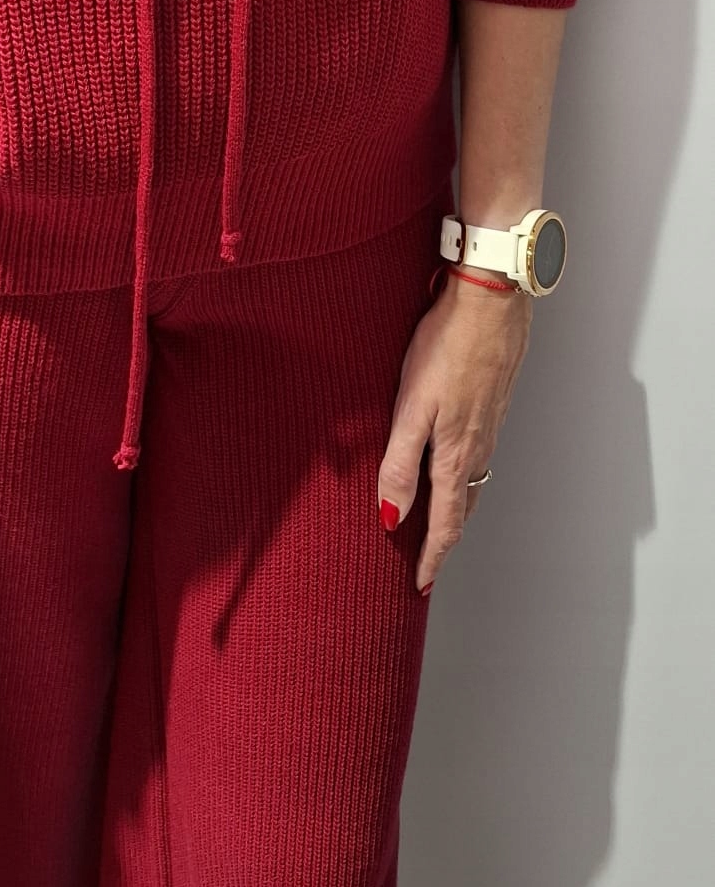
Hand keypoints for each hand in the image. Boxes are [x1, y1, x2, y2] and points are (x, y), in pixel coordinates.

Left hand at [376, 271, 532, 590]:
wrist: (492, 302)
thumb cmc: (447, 347)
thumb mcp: (413, 408)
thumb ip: (400, 463)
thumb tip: (392, 517)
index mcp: (455, 455)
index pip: (445, 523)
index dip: (432, 558)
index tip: (420, 584)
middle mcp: (478, 447)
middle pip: (463, 508)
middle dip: (444, 540)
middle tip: (428, 563)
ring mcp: (490, 425)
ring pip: (472, 481)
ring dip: (456, 508)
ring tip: (438, 522)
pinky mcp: (494, 403)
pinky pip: (479, 454)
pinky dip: (464, 474)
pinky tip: (453, 462)